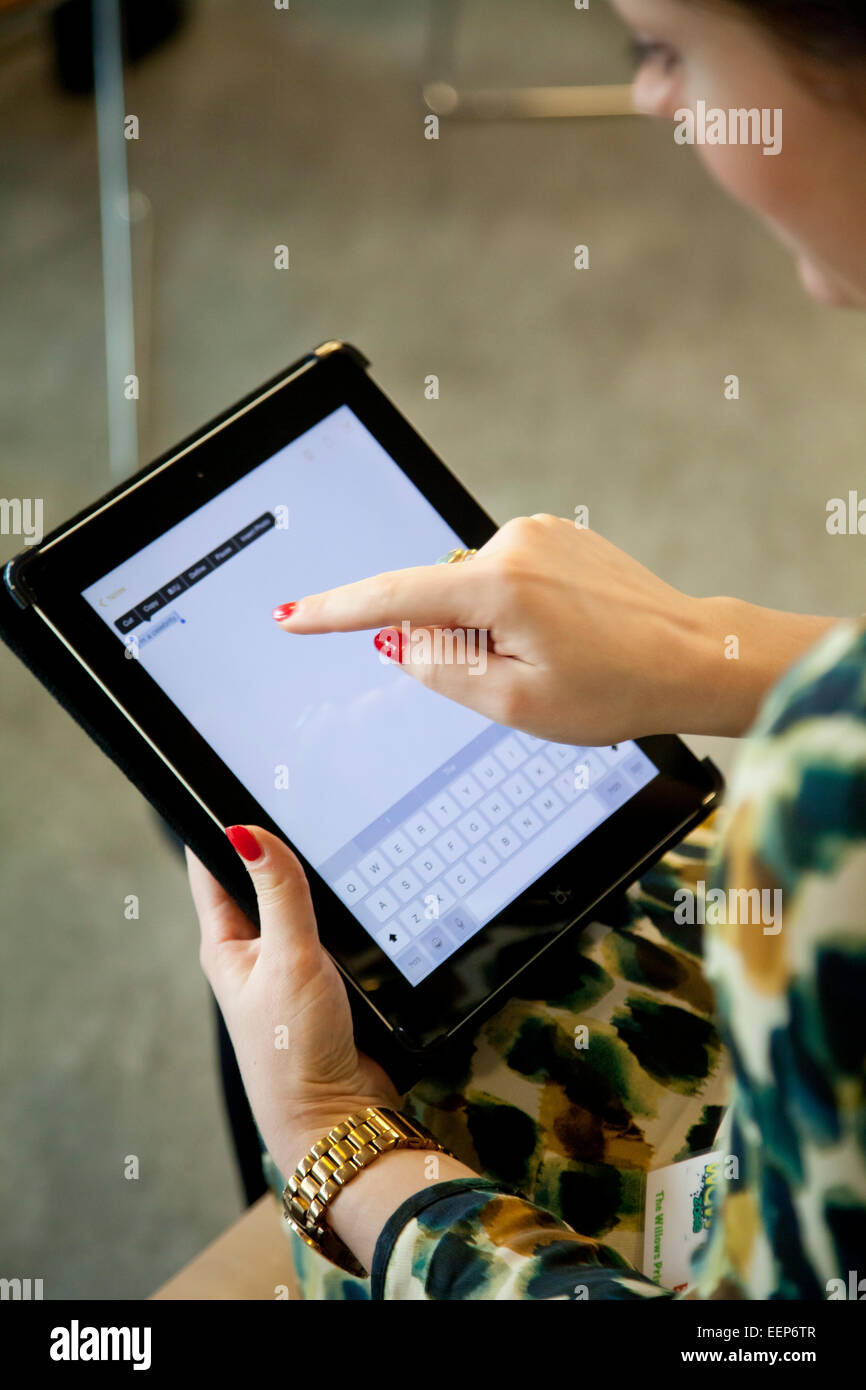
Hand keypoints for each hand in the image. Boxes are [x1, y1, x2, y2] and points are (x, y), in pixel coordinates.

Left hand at [188, 825, 400, 1179]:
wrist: (339, 1119)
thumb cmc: (296, 1052)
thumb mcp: (289, 958)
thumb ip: (279, 892)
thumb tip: (246, 831)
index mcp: (225, 943)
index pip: (213, 865)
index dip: (221, 823)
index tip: (236, 779)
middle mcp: (252, 952)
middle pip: (261, 878)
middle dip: (279, 844)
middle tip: (304, 799)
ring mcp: (288, 967)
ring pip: (301, 903)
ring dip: (317, 882)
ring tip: (336, 841)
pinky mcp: (323, 982)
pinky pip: (330, 931)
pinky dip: (343, 914)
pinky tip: (362, 899)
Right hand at [274, 514, 836, 741]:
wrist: (694, 655)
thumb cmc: (614, 690)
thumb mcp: (515, 704)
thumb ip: (442, 668)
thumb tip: (400, 639)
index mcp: (499, 587)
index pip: (392, 598)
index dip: (334, 611)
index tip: (289, 615)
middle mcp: (513, 543)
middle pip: (441, 599)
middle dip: (459, 641)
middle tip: (525, 677)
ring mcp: (539, 532)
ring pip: (475, 589)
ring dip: (492, 625)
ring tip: (558, 656)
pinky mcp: (557, 533)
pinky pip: (507, 575)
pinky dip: (515, 608)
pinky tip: (565, 632)